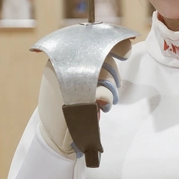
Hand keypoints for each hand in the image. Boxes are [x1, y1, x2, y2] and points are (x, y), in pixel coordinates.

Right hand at [37, 38, 131, 157]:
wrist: (54, 136)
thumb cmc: (64, 107)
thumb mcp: (69, 81)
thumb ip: (86, 65)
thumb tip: (118, 49)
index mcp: (59, 59)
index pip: (89, 42)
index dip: (113, 45)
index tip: (125, 52)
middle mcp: (62, 66)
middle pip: (101, 58)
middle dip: (113, 73)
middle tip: (114, 86)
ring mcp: (68, 81)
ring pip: (104, 75)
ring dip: (111, 89)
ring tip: (106, 102)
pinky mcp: (77, 98)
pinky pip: (103, 93)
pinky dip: (107, 100)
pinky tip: (102, 108)